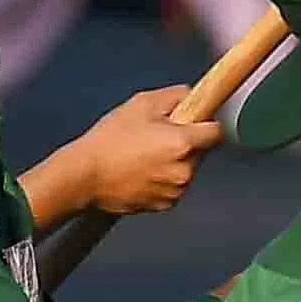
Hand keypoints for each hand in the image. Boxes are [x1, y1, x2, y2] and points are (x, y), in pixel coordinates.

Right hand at [33, 85, 223, 224]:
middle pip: (201, 151)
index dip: (206, 123)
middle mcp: (185, 171)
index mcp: (183, 144)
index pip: (216, 132)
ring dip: (175, 162)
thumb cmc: (111, 138)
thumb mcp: (142, 104)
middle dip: (187, 142)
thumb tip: (193, 97)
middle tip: (159, 136)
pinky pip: (173, 187)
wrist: (84, 176)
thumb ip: (176, 96)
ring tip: (145, 155)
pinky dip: (164, 180)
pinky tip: (141, 172)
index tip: (195, 120)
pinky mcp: (163, 206)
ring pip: (186, 170)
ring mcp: (175, 191)